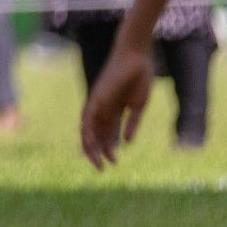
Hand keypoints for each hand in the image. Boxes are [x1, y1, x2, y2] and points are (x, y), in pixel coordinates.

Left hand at [80, 44, 152, 169]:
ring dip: (90, 147)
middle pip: (93, 135)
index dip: (108, 149)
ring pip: (87, 129)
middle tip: (101, 169)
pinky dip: (89, 132)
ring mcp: (97, 103)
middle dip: (96, 152)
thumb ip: (132, 124)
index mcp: (113, 111)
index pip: (105, 134)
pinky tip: (94, 145)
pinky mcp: (95, 97)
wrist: (136, 57)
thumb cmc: (139, 77)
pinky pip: (87, 118)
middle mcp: (101, 109)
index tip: (114, 163)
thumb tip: (127, 143)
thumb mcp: (138, 106)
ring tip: (96, 162)